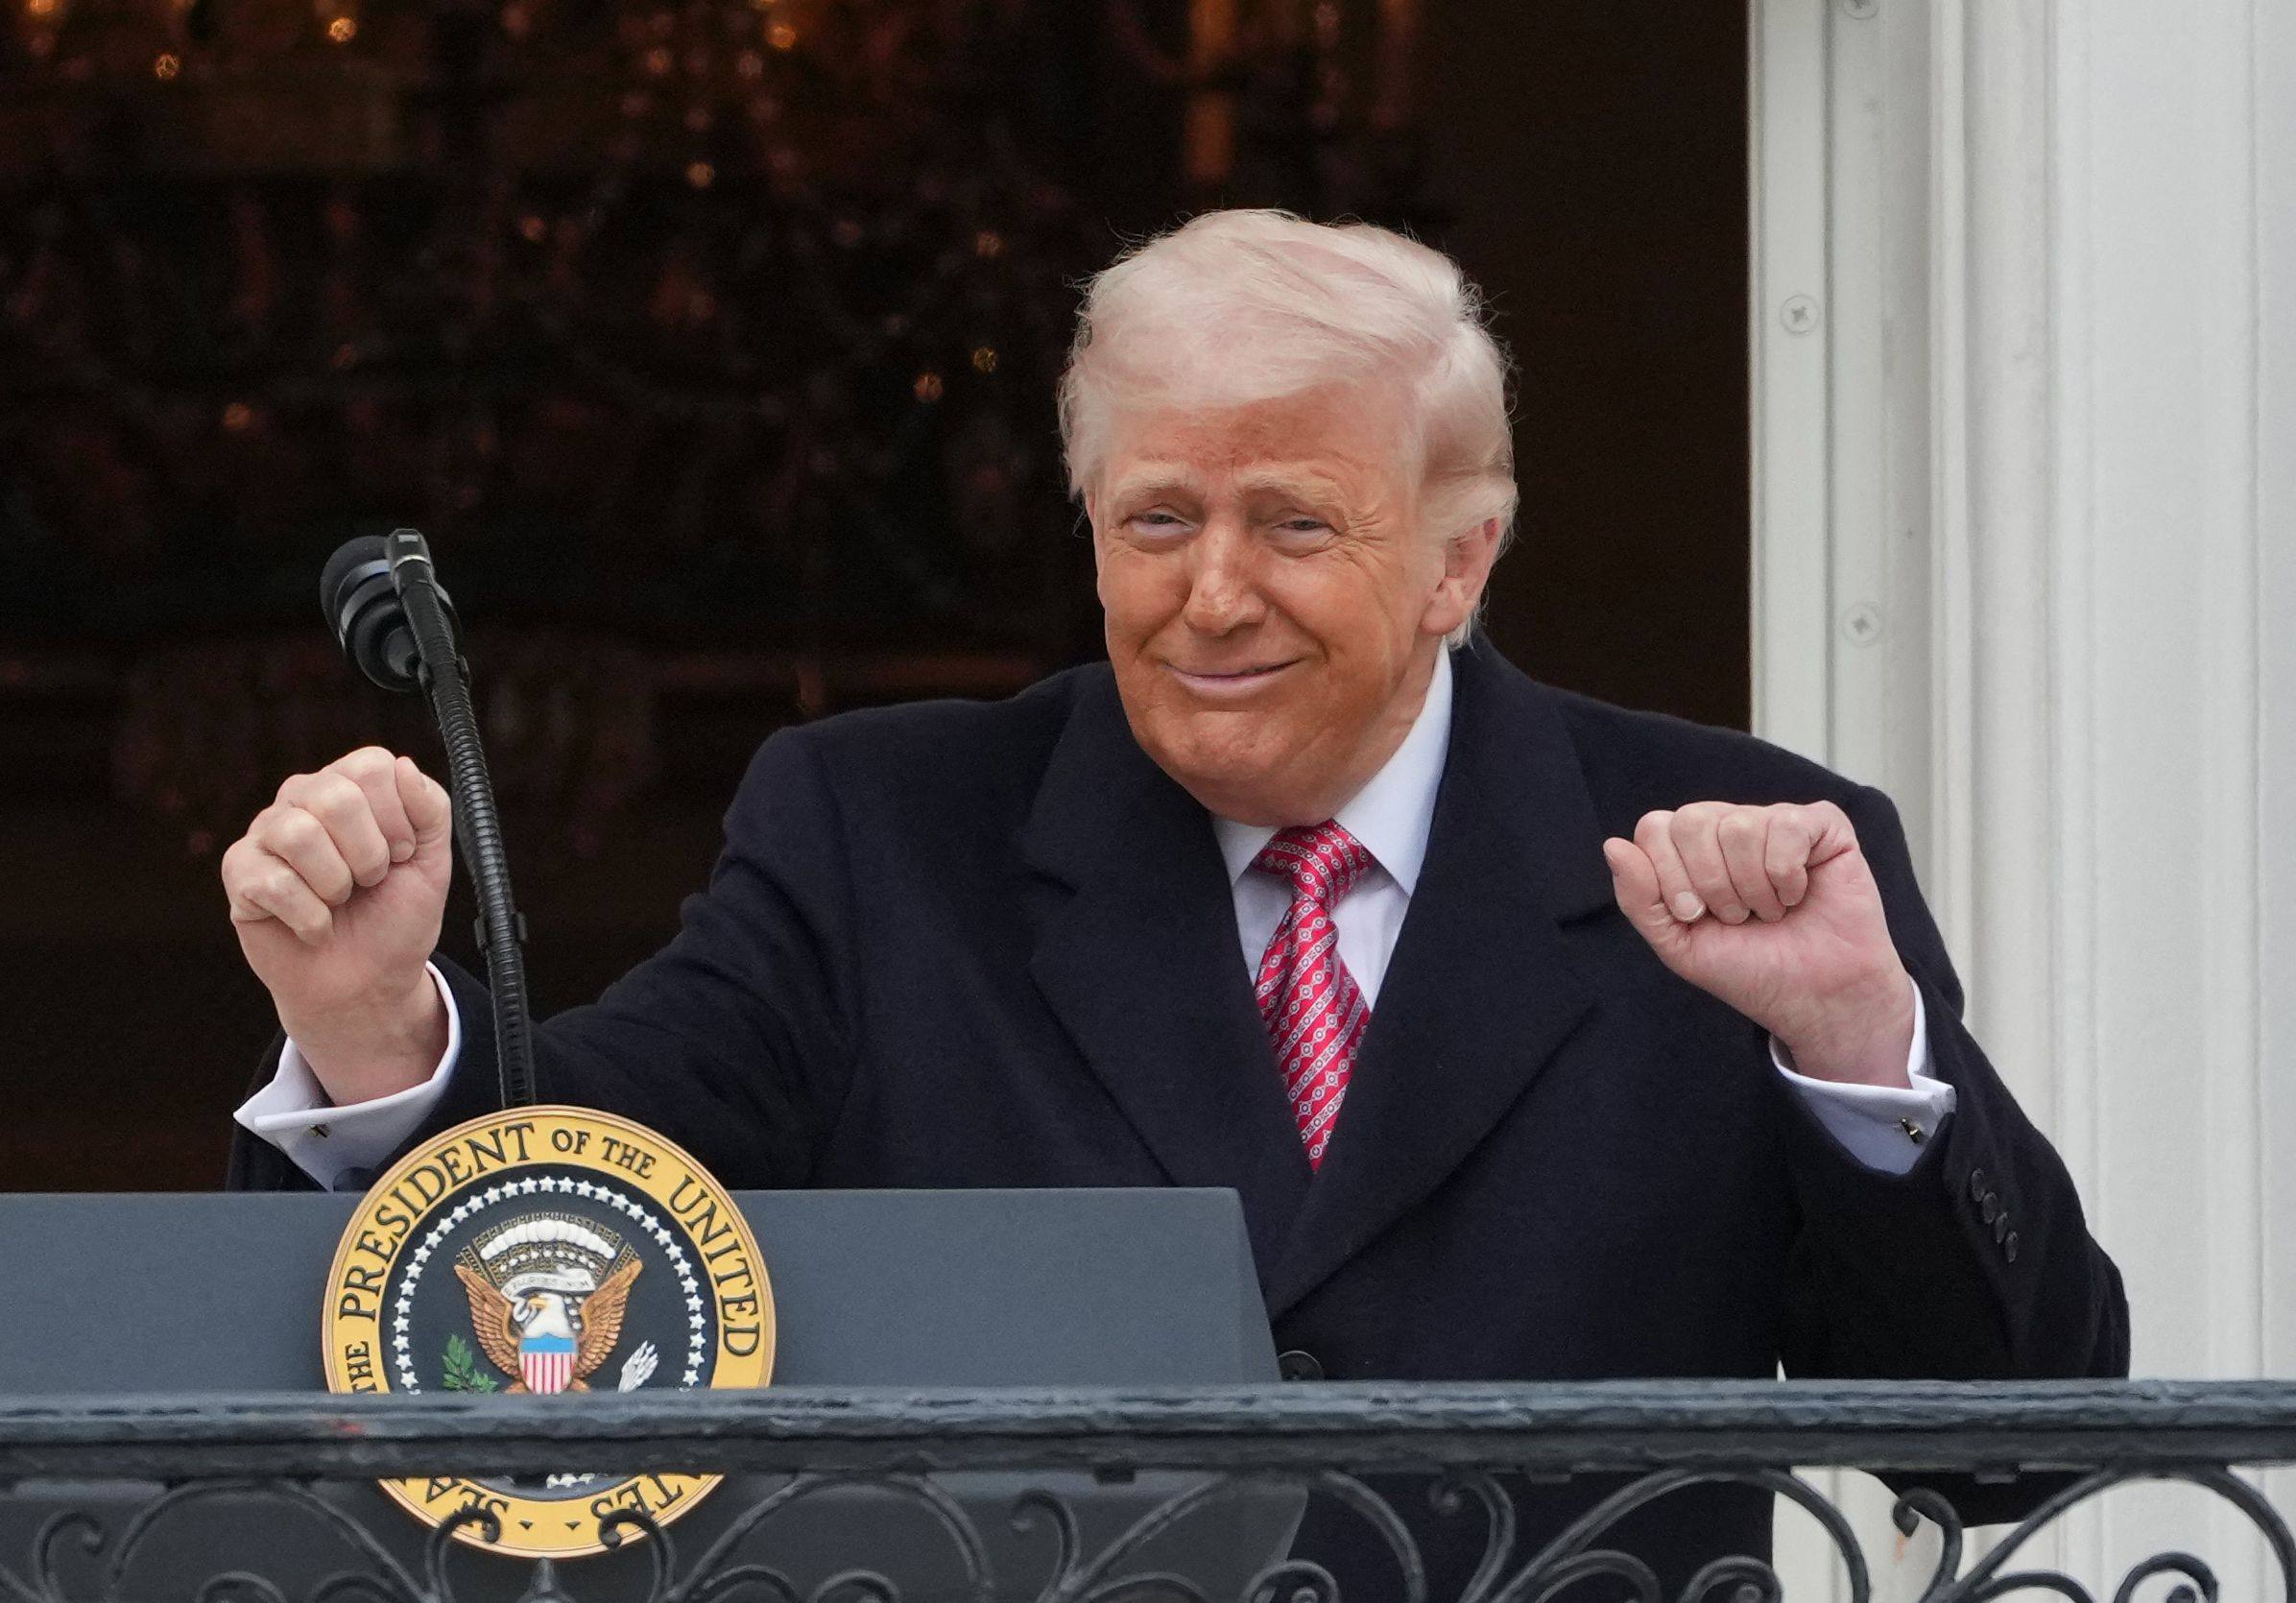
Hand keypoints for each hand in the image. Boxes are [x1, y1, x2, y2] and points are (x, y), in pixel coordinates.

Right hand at [221, 747, 453, 1103]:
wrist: (368, 982)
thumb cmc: (397, 916)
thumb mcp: (432, 861)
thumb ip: (431, 809)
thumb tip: (403, 765)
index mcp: (351, 785)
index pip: (372, 766)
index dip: (398, 819)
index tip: (403, 854)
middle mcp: (303, 797)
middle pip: (335, 796)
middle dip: (369, 855)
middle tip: (371, 881)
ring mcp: (266, 833)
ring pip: (298, 834)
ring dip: (336, 884)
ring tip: (340, 901)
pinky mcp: (239, 873)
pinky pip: (273, 883)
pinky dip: (310, 918)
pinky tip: (316, 926)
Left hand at [1600, 800, 1915, 1086]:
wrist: (1813, 997)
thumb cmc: (1749, 969)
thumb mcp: (1678, 944)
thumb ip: (1638, 898)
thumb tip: (1613, 844)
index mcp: (1690, 849)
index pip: (1655, 828)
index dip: (1670, 876)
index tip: (1695, 915)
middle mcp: (1729, 826)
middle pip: (1691, 820)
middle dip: (1710, 883)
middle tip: (1736, 916)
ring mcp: (1775, 821)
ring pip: (1739, 826)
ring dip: (1753, 888)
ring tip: (1770, 911)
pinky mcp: (1822, 826)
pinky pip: (1787, 825)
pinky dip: (1787, 875)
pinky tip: (1798, 895)